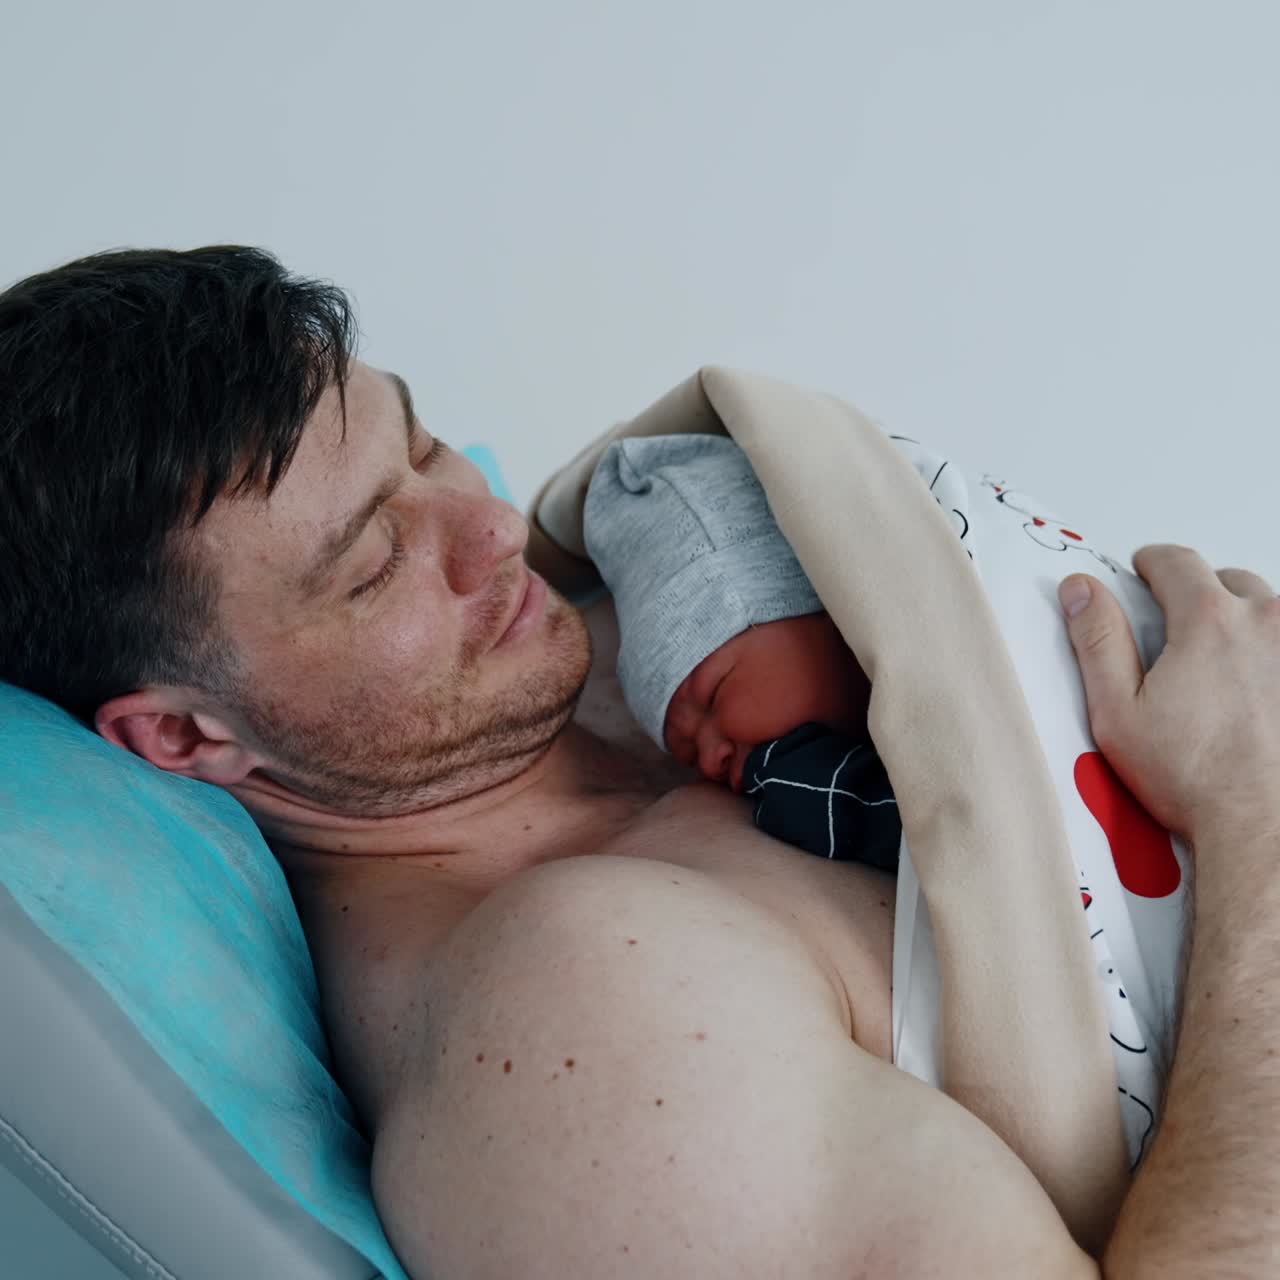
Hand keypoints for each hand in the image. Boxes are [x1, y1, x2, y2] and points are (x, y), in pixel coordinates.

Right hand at [1059, 545, 1279, 847]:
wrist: (1262, 827)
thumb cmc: (1193, 778)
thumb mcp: (1117, 711)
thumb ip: (1097, 640)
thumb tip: (1080, 589)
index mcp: (1208, 620)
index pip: (1177, 561)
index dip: (1152, 564)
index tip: (1144, 575)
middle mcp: (1267, 622)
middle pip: (1230, 581)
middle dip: (1202, 597)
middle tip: (1181, 636)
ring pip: (1271, 613)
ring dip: (1246, 626)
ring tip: (1224, 668)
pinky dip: (1272, 657)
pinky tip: (1258, 691)